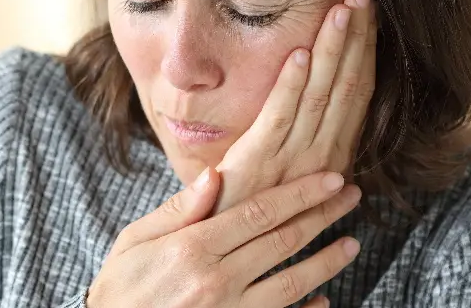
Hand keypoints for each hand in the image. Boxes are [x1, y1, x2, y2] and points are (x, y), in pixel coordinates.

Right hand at [87, 169, 361, 307]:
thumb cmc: (119, 289)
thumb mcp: (134, 242)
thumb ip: (177, 210)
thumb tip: (215, 175)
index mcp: (192, 248)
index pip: (260, 212)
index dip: (300, 193)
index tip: (330, 178)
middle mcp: (216, 280)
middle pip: (283, 242)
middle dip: (323, 216)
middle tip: (352, 197)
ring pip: (292, 284)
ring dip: (327, 262)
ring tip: (352, 244)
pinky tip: (323, 301)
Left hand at [213, 0, 377, 212]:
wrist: (225, 252)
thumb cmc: (252, 210)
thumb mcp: (290, 178)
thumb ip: (309, 152)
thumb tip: (338, 149)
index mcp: (332, 155)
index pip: (356, 92)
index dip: (365, 49)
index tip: (370, 10)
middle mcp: (322, 156)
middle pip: (346, 85)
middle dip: (356, 36)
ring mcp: (291, 160)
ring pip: (319, 95)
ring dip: (332, 50)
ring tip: (341, 8)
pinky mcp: (258, 163)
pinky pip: (279, 117)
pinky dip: (290, 84)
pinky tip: (299, 52)